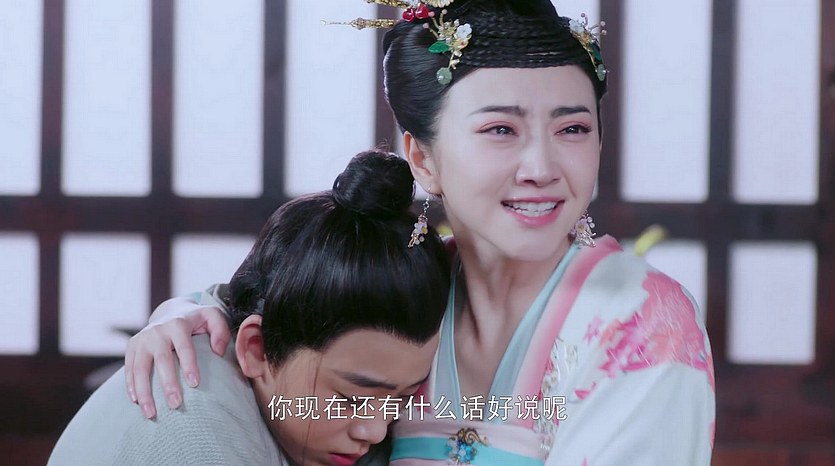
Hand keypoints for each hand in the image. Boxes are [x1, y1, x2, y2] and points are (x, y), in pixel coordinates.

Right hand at [124, 298, 230, 418]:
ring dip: (144, 392)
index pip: (184, 346)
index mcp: (178, 324)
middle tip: (175, 404)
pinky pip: (129, 368)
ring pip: (140, 367)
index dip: (189, 365)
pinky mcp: (132, 346)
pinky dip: (131, 385)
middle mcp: (157, 330)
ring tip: (151, 413)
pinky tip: (136, 402)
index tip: (195, 384)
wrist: (170, 311)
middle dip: (167, 383)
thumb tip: (219, 351)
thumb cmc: (196, 320)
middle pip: (161, 360)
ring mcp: (142, 339)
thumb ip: (220, 331)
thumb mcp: (212, 317)